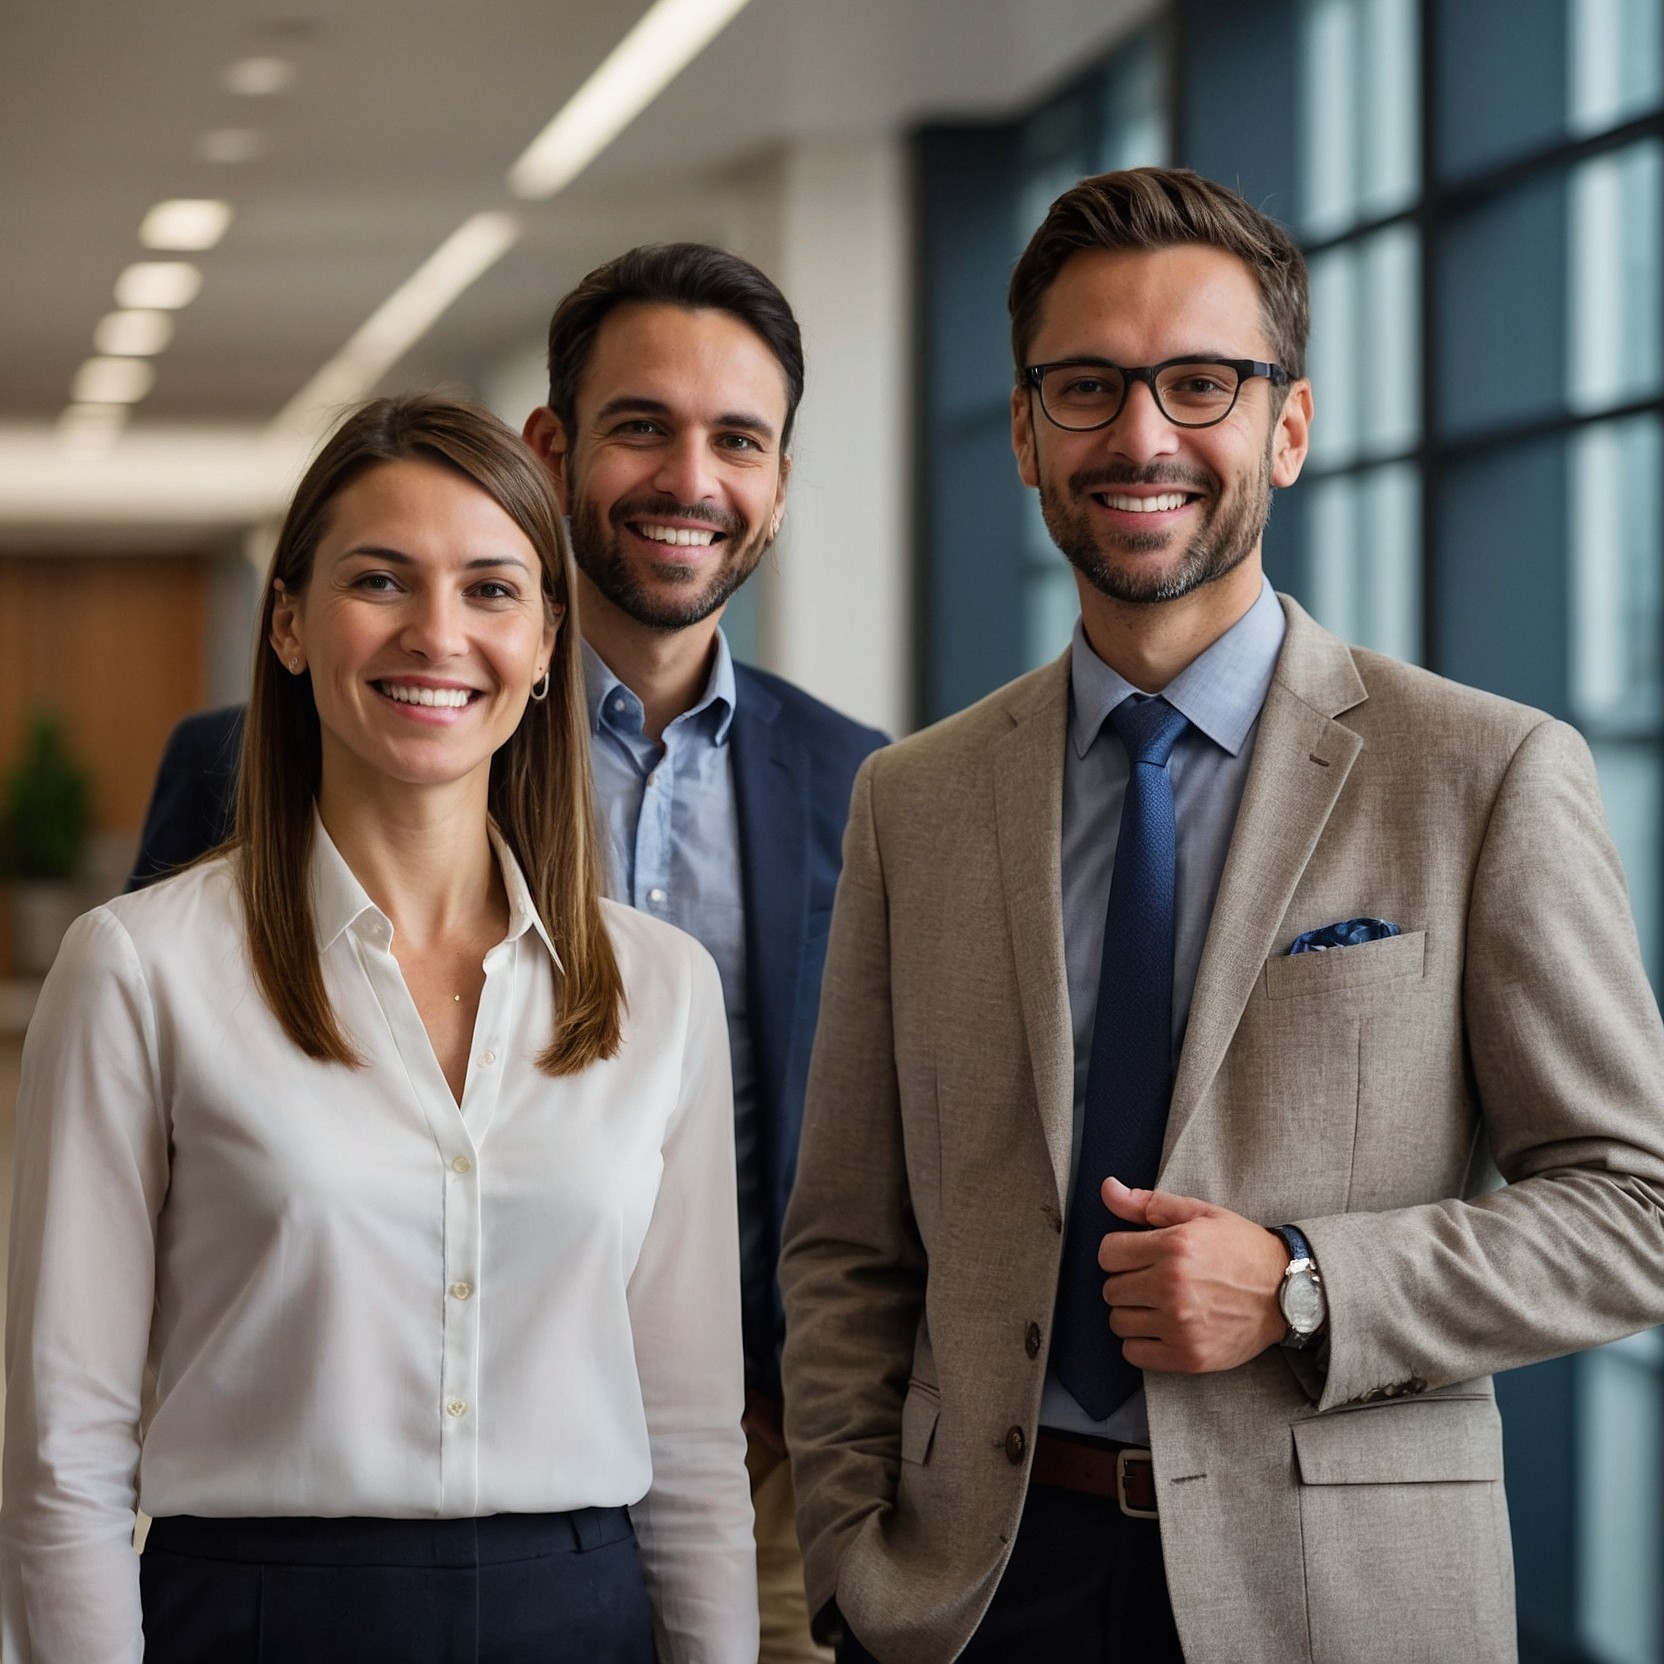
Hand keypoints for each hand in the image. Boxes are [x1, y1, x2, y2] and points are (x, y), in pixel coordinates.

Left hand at [1096, 1177, 1289, 1373]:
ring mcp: (1180, 1325)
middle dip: (1126, 1281)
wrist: (1287, 1292)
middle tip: (1151, 1279)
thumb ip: (1148, 1204)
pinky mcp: (1188, 1356)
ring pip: (1119, 1322)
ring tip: (1157, 1304)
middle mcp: (1172, 1287)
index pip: (1108, 1253)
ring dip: (1132, 1312)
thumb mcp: (1200, 1214)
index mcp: (1173, 1247)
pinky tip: (1160, 1328)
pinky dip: (1140, 1343)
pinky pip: (1134, 1353)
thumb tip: (1108, 1189)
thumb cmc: (1242, 1249)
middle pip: (1111, 1289)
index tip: (1136, 1255)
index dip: (1119, 1252)